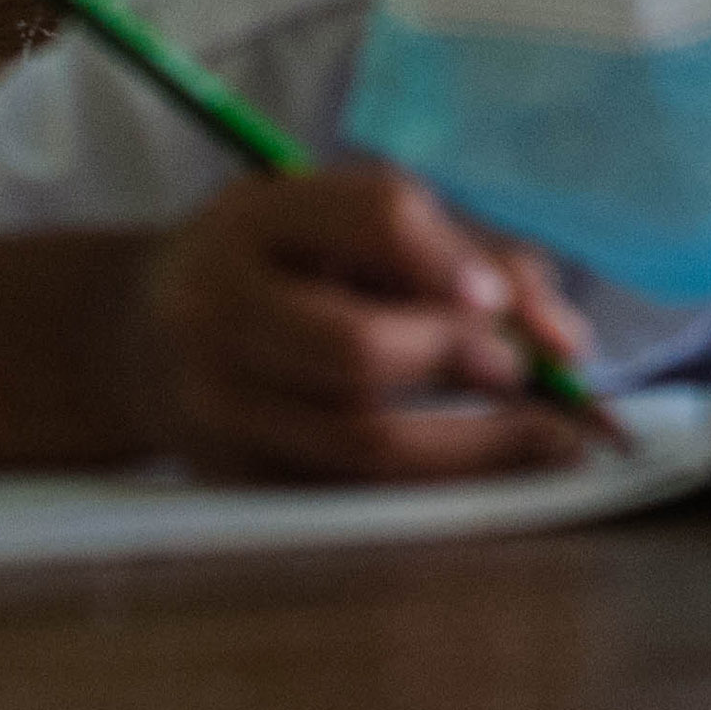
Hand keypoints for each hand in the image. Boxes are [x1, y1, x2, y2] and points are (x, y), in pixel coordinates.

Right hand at [121, 170, 597, 481]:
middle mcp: (219, 308)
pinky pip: (350, 491)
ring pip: (361, 442)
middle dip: (462, 362)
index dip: (452, 261)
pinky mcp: (230, 476)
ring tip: (552, 439)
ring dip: (477, 446)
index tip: (503, 301)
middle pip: (360, 348)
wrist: (141, 335)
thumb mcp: (351, 224)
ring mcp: (215, 403)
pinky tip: (496, 468)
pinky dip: (437, 483)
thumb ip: (467, 256)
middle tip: (530, 374)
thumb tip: (568, 343)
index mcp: (258, 217)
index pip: (373, 220)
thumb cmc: (286, 263)